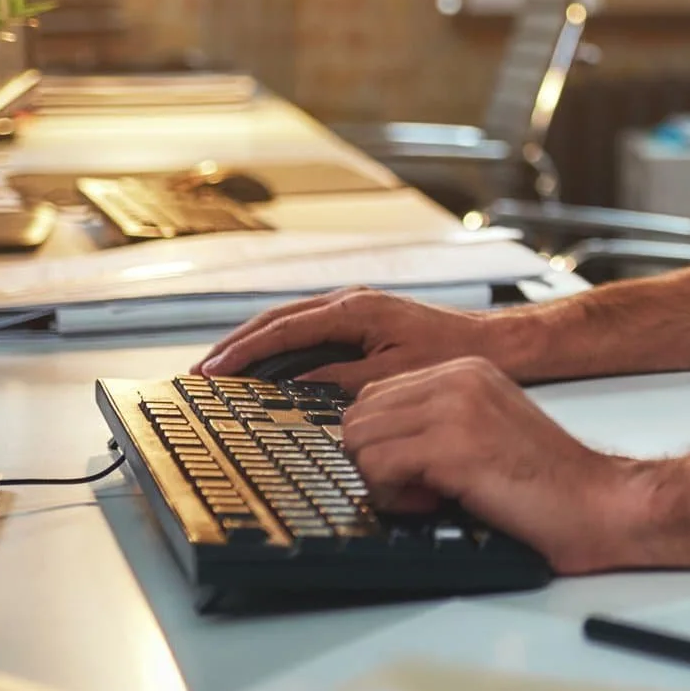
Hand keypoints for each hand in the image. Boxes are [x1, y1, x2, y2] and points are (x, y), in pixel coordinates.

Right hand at [196, 286, 545, 391]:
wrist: (489, 344)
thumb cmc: (448, 355)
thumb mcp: (390, 375)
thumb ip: (339, 380)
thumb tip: (294, 389)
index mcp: (354, 310)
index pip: (283, 329)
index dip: (243, 352)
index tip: (211, 371)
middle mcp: (350, 301)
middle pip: (276, 319)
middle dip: (236, 344)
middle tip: (201, 371)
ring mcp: (354, 308)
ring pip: (289, 321)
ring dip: (253, 343)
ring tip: (220, 368)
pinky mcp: (360, 319)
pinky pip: (307, 328)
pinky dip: (279, 343)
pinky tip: (263, 364)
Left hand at [338, 357, 643, 573]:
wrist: (599, 502)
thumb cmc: (545, 481)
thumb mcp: (487, 427)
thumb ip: (439, 419)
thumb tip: (378, 438)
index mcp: (466, 370)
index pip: (375, 396)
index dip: (383, 443)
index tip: (418, 471)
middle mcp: (458, 377)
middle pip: (358, 416)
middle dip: (375, 462)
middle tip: (420, 488)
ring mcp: (455, 408)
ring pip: (359, 440)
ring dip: (383, 481)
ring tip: (431, 496)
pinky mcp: (453, 445)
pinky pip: (376, 467)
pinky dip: (394, 498)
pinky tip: (437, 503)